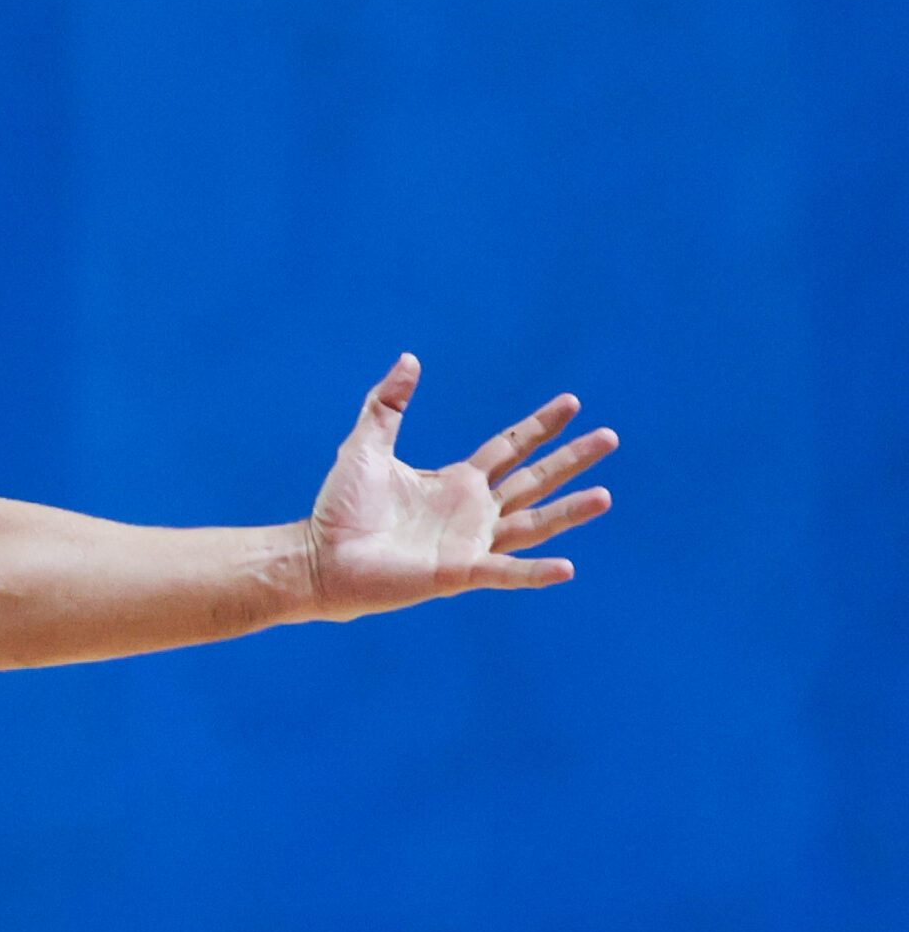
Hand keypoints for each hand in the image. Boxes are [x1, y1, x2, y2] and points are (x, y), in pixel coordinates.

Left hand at [306, 354, 616, 621]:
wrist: (321, 557)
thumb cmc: (341, 507)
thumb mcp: (366, 446)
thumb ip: (388, 404)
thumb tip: (408, 358)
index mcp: (457, 482)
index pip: (510, 448)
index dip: (540, 426)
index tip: (572, 403)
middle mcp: (473, 512)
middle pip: (534, 481)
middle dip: (571, 460)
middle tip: (610, 437)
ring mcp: (470, 543)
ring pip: (533, 525)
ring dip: (568, 512)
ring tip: (605, 496)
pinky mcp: (458, 572)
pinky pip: (505, 571)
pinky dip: (535, 573)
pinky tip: (567, 567)